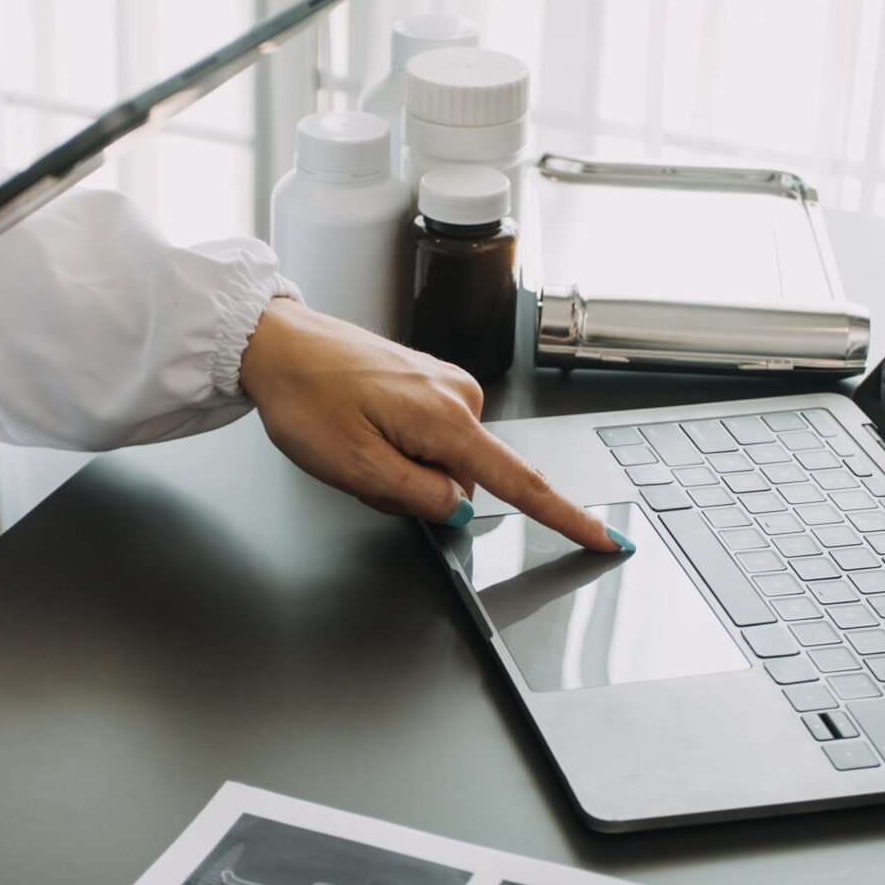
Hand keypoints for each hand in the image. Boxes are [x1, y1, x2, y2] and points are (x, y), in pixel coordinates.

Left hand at [235, 299, 622, 552]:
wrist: (277, 345)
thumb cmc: (306, 397)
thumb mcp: (355, 468)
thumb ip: (418, 497)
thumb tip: (461, 510)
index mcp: (447, 420)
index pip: (522, 484)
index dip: (567, 518)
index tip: (607, 539)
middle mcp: (460, 396)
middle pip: (467, 483)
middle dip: (419, 494)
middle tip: (362, 472)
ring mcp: (447, 385)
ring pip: (444, 465)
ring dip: (403, 471)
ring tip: (356, 444)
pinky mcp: (431, 382)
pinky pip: (431, 440)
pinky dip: (400, 449)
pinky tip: (363, 430)